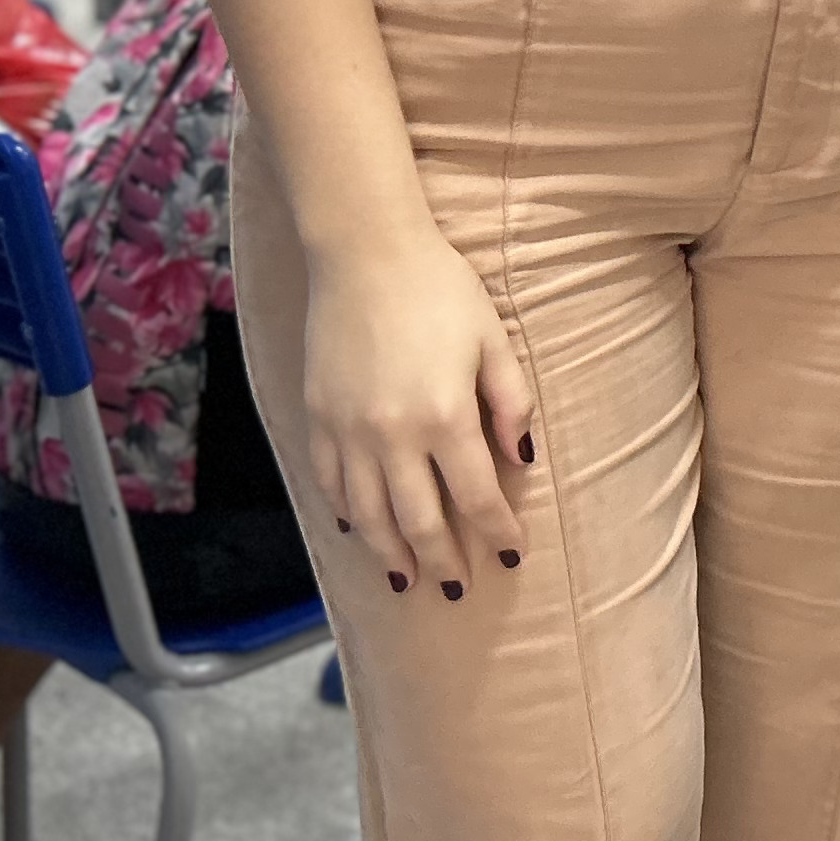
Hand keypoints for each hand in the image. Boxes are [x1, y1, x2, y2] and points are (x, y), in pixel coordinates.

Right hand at [296, 224, 533, 603]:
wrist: (364, 252)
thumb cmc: (440, 289)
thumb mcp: (494, 340)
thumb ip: (510, 403)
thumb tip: (522, 459)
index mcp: (445, 415)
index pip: (476, 495)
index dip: (496, 530)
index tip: (512, 552)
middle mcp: (392, 434)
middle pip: (419, 519)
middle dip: (442, 560)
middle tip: (457, 588)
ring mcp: (348, 430)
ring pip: (368, 514)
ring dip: (390, 552)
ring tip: (408, 578)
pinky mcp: (317, 418)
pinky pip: (330, 483)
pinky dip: (346, 514)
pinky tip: (359, 531)